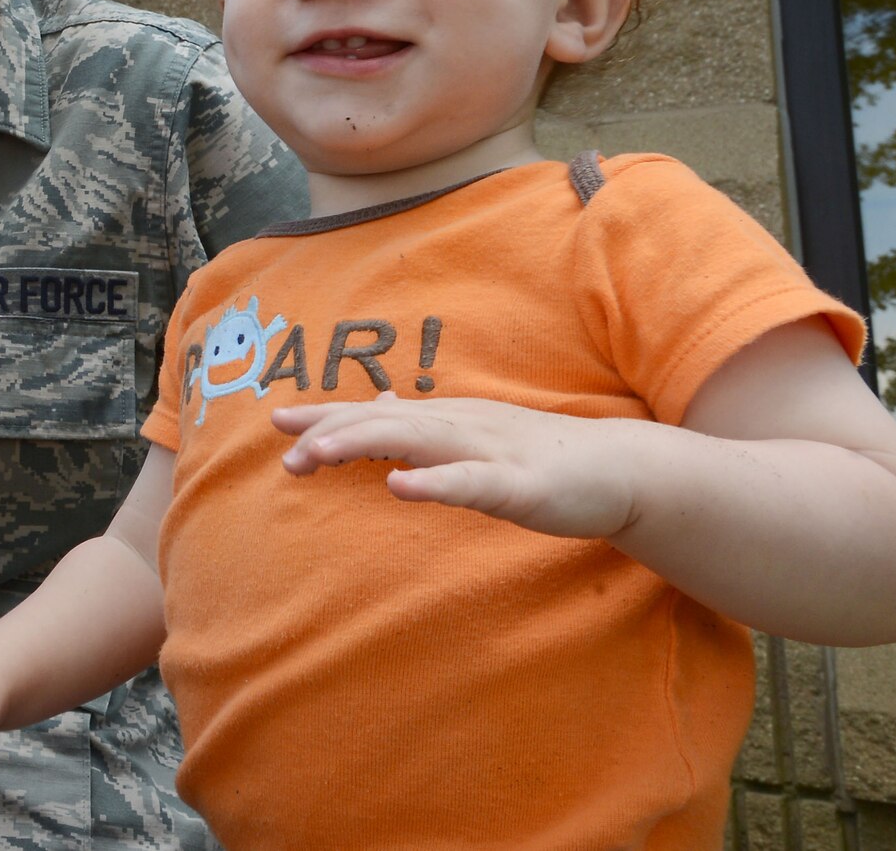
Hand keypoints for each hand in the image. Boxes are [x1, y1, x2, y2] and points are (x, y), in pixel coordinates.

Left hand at [272, 390, 640, 540]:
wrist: (618, 468)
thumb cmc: (538, 455)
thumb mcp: (472, 435)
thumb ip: (422, 424)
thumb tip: (376, 406)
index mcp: (446, 421)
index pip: (375, 414)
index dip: (327, 417)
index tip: (277, 422)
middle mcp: (459, 427)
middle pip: (384, 424)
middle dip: (332, 434)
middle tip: (284, 449)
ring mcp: (488, 453)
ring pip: (417, 444)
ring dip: (363, 446)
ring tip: (317, 454)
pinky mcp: (518, 485)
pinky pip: (470, 484)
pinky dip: (433, 483)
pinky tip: (398, 488)